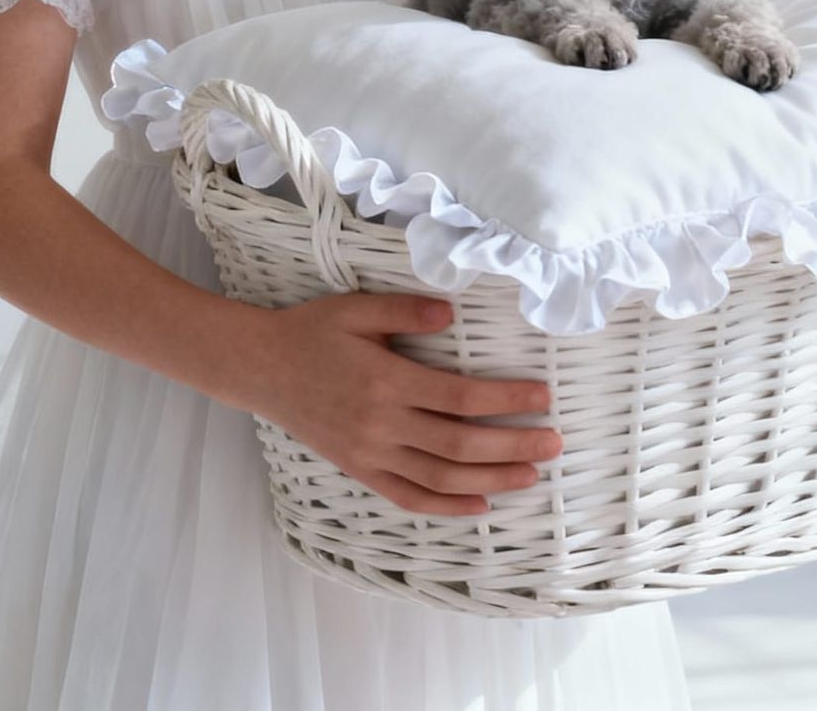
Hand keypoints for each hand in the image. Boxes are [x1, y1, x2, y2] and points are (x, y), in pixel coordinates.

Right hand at [238, 292, 562, 517]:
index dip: (505, 400)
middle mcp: (382, 424)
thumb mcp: (356, 308)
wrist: (261, 368)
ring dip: (492, 479)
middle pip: (460, 444)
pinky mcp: (361, 470)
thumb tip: (452, 314)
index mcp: (386, 381)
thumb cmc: (313, 331)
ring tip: (531, 474)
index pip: (460, 397)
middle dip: (513, 445)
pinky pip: (409, 496)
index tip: (543, 397)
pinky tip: (480, 504)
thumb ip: (404, 310)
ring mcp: (371, 454)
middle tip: (555, 441)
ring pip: (441, 478)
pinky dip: (447, 506)